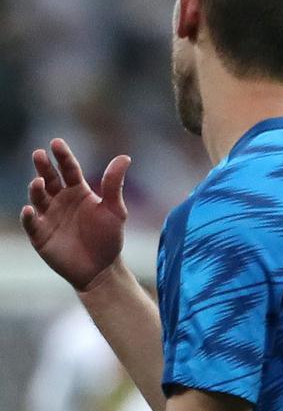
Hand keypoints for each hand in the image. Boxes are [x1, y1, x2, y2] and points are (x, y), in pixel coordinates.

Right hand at [19, 139, 130, 291]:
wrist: (101, 267)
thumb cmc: (108, 237)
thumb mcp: (114, 209)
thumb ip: (114, 184)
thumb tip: (125, 157)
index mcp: (78, 191)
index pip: (68, 169)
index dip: (63, 156)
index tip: (56, 143)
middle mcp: (60, 200)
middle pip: (49, 179)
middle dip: (44, 167)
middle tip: (40, 154)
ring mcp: (48, 216)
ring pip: (38, 198)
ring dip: (36, 189)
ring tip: (39, 182)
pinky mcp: (40, 234)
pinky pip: (32, 223)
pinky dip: (30, 216)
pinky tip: (31, 209)